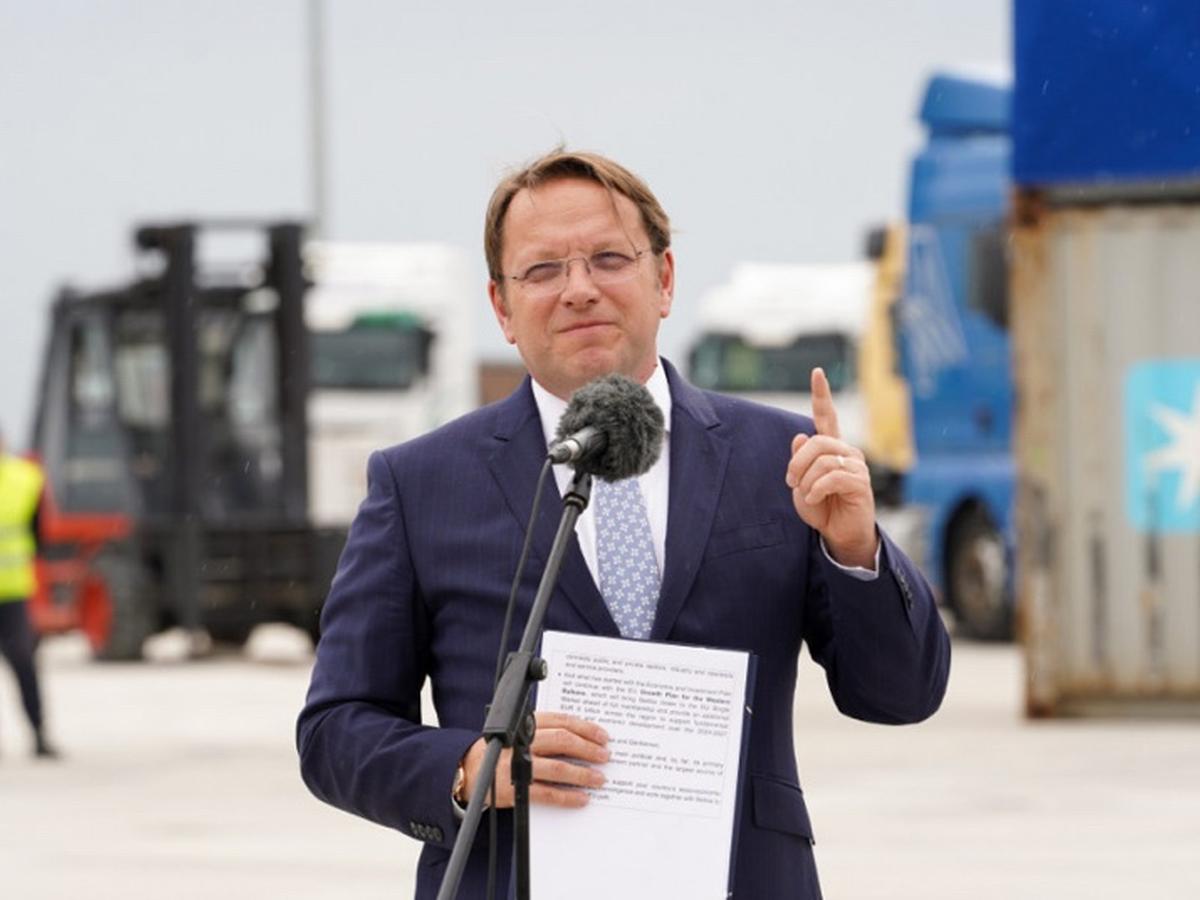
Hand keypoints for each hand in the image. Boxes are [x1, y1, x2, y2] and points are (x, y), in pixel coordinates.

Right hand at [460, 710, 608, 808]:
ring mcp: (517, 766)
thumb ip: (543, 731)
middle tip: (604, 755)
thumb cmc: (499, 751)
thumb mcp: (517, 732)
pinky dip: (567, 796)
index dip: (585, 727)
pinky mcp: (515, 789)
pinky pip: (547, 793)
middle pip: (562, 741)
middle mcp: (521, 742)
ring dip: (583, 774)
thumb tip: (581, 737)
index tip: (602, 736)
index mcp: (524, 725)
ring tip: (599, 778)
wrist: (467, 771)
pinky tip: (582, 798)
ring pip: (558, 767)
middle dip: (588, 748)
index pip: (560, 720)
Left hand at [785, 367, 876, 567]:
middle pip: (816, 442)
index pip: (826, 416)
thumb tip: (800, 437)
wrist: (839, 534)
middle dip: (796, 463)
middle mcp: (846, 451)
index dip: (821, 394)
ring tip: (807, 496)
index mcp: (831, 448)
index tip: (817, 373)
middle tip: (791, 482)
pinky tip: (816, 500)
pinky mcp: (860, 482)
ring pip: (822, 461)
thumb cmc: (821, 508)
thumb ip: (799, 461)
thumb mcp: (801, 484)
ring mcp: (856, 465)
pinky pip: (831, 477)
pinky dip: (816, 490)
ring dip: (806, 481)